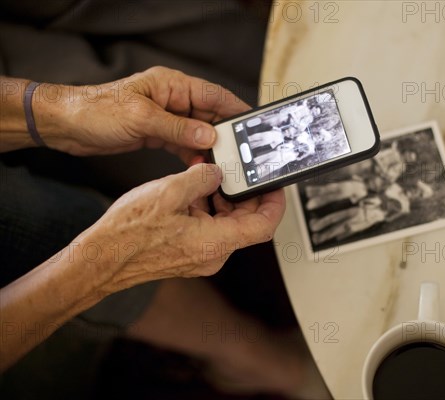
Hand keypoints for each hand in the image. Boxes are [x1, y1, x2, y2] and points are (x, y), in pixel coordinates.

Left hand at [35, 66, 249, 162]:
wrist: (67, 125)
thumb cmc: (97, 111)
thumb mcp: (142, 119)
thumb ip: (178, 128)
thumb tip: (210, 136)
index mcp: (172, 85)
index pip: (212, 95)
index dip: (234, 109)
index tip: (252, 124)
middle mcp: (172, 99)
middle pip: (209, 116)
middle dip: (224, 134)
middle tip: (238, 152)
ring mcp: (165, 117)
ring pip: (197, 133)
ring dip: (208, 148)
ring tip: (221, 164)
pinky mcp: (157, 134)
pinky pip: (183, 144)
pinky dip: (192, 155)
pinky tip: (199, 167)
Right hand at [78, 163, 284, 292]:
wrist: (101, 259)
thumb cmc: (129, 235)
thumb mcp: (169, 192)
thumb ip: (201, 178)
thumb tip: (216, 173)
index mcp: (216, 242)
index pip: (264, 226)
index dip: (275, 203)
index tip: (275, 186)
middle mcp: (213, 254)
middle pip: (246, 222)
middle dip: (242, 195)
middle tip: (234, 172)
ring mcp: (201, 256)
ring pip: (226, 223)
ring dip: (221, 199)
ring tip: (206, 176)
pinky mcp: (189, 254)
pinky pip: (209, 229)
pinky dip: (206, 208)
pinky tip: (191, 191)